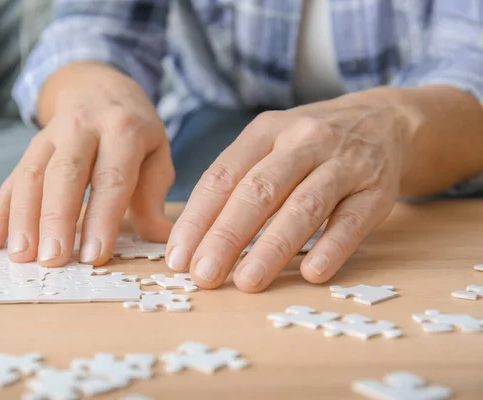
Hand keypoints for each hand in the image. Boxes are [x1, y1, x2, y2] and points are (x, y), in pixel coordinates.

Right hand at [0, 63, 173, 266]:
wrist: (98, 85)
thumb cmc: (133, 129)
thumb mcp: (155, 152)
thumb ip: (154, 194)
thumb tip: (162, 237)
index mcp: (122, 129)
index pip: (112, 178)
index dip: (102, 218)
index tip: (93, 256)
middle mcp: (82, 127)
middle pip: (65, 175)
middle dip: (56, 219)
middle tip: (51, 260)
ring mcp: (50, 135)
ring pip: (32, 175)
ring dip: (22, 217)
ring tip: (20, 255)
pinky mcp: (30, 147)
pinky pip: (11, 177)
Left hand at [166, 88, 415, 291]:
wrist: (383, 121)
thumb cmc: (309, 144)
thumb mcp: (269, 143)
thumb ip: (236, 182)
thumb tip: (193, 238)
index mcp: (266, 131)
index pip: (223, 176)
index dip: (197, 218)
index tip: (178, 257)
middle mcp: (303, 141)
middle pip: (259, 191)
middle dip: (227, 237)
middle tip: (204, 275)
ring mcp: (344, 163)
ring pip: (304, 207)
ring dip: (272, 247)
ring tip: (247, 282)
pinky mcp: (376, 189)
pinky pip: (352, 221)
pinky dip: (331, 247)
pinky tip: (311, 272)